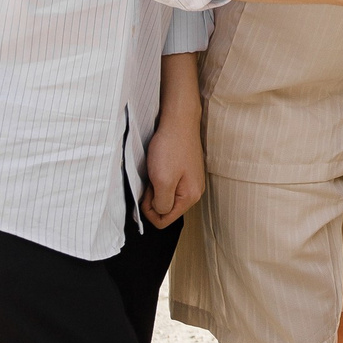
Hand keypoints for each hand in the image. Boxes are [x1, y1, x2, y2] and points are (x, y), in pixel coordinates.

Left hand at [142, 104, 204, 228]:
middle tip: (151, 180)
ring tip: (156, 171)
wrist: (179, 122)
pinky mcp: (186, 172)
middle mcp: (194, 191)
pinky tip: (160, 167)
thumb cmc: (171, 149)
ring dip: (156, 188)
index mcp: (191, 197)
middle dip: (153, 199)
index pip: (164, 221)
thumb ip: (162, 204)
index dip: (149, 210)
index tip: (147, 192)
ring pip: (167, 197)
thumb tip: (160, 211)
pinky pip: (170, 186)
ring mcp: (191, 181)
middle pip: (166, 209)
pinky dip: (161, 180)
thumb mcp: (162, 181)